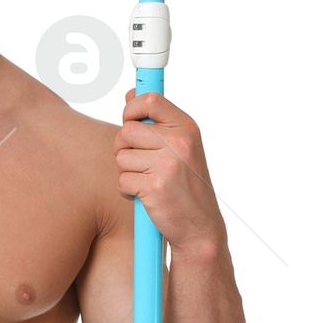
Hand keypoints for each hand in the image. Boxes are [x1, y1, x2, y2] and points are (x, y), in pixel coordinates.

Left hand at [115, 91, 226, 257]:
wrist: (200, 227)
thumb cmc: (187, 186)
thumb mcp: (182, 147)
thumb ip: (157, 121)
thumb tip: (130, 94)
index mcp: (187, 128)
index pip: (151, 99)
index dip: (132, 108)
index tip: (130, 119)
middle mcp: (179, 143)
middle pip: (127, 130)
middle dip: (124, 147)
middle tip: (139, 161)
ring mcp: (167, 165)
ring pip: (121, 156)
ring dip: (127, 171)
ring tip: (146, 180)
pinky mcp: (154, 187)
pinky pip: (122, 180)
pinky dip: (128, 191)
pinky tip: (145, 196)